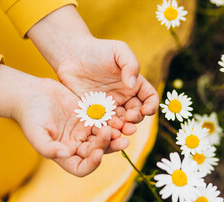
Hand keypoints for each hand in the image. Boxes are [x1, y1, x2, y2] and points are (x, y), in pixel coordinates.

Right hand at [0, 65, 128, 176]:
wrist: (32, 93)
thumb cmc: (30, 115)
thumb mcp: (35, 132)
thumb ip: (48, 147)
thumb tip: (65, 155)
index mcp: (64, 154)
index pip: (81, 168)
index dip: (92, 164)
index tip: (98, 153)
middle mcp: (76, 145)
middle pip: (96, 152)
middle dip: (107, 147)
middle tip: (119, 139)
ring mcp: (83, 131)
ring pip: (103, 137)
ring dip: (114, 135)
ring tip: (124, 129)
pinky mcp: (89, 117)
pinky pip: (103, 121)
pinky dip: (111, 120)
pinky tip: (119, 116)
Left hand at [27, 5, 158, 134]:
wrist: (72, 55)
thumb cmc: (98, 50)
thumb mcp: (119, 50)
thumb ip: (130, 65)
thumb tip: (133, 86)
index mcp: (135, 85)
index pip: (150, 98)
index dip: (151, 106)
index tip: (146, 110)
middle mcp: (124, 98)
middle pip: (136, 114)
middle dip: (135, 120)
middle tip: (129, 121)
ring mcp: (109, 107)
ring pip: (120, 122)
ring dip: (121, 128)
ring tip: (117, 128)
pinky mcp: (94, 113)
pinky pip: (102, 124)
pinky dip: (105, 128)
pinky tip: (103, 129)